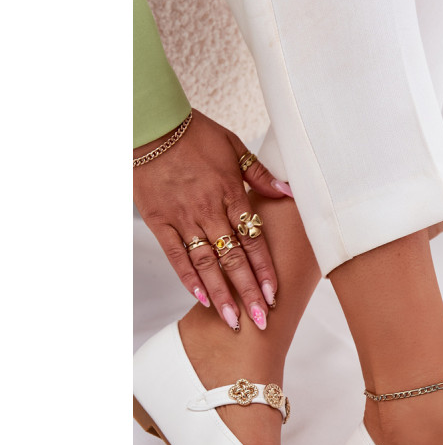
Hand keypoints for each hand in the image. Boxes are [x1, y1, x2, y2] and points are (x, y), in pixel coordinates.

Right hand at [133, 110, 292, 329]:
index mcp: (231, 193)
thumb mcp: (233, 147)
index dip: (264, 269)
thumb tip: (288, 191)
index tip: (275, 294)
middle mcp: (209, 211)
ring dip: (221, 294)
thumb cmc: (194, 134)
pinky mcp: (159, 221)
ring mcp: (183, 218)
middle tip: (260, 320)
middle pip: (233, 259)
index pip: (253, 239)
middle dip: (248, 291)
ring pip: (206, 263)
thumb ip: (260, 174)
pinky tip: (202, 298)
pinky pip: (176, 255)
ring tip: (233, 320)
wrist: (150, 124)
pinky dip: (188, 278)